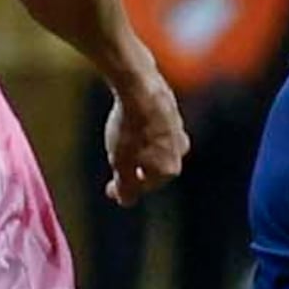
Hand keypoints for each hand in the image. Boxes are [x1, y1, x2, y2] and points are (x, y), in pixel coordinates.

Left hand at [102, 63, 188, 205]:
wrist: (139, 87)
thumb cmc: (130, 129)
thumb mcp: (121, 164)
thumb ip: (125, 187)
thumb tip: (126, 201)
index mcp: (169, 168)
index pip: (144, 186)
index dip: (125, 189)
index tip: (109, 188)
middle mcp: (180, 150)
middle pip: (155, 167)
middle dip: (137, 169)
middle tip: (117, 165)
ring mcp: (178, 128)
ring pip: (157, 145)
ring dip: (140, 148)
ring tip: (121, 142)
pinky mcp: (171, 108)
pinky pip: (155, 125)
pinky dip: (143, 129)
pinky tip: (129, 122)